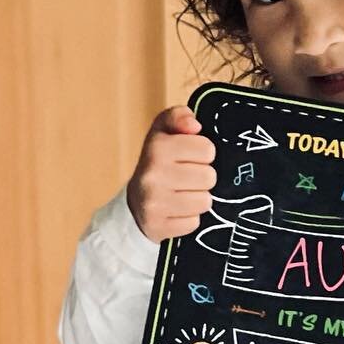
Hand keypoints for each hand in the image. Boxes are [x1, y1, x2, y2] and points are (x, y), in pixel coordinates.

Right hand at [126, 105, 216, 239]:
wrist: (135, 203)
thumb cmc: (157, 164)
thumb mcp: (164, 132)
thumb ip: (179, 116)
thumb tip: (194, 125)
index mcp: (157, 147)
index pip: (207, 149)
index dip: (203, 154)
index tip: (191, 158)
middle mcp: (154, 174)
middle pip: (209, 177)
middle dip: (202, 178)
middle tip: (187, 179)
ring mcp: (155, 202)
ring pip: (204, 201)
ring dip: (198, 199)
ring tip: (183, 194)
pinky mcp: (159, 226)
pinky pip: (194, 223)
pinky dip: (189, 218)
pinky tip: (177, 210)